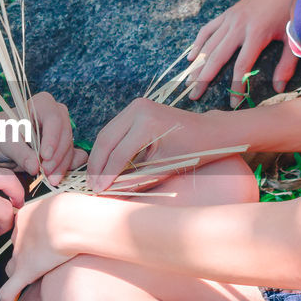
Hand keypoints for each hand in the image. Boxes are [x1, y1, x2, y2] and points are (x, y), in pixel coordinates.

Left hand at [0, 91, 86, 185]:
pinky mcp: (62, 148)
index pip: (54, 119)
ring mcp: (60, 132)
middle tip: (46, 172)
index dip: (52, 138)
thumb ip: (20, 153)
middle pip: (65, 135)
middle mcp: (56, 116)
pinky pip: (71, 157)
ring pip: (69, 148)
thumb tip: (35, 167)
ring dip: (62, 166)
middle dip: (57, 156)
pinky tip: (57, 177)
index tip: (45, 156)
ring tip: (50, 179)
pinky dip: (65, 168)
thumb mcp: (5, 141)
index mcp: (42, 104)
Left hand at [0, 191, 86, 300]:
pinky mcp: (25, 271)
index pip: (23, 231)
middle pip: (16, 248)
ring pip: (11, 267)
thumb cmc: (76, 212)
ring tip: (23, 282)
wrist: (70, 221)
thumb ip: (69, 213)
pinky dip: (7, 296)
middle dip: (23, 256)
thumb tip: (83, 217)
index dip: (31, 240)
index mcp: (27, 216)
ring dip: (16, 274)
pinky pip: (9, 288)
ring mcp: (20, 254)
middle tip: (37, 261)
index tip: (42, 244)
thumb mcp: (70, 206)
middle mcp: (19, 234)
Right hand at [87, 98, 218, 191]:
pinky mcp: (134, 109)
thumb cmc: (193, 151)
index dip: (106, 175)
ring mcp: (135, 106)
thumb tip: (111, 194)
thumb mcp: (164, 169)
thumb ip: (136, 181)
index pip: (119, 153)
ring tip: (95, 178)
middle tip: (91, 186)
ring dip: (99, 157)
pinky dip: (107, 148)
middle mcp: (137, 108)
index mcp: (147, 121)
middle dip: (96, 165)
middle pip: (105, 140)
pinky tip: (105, 166)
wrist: (209, 132)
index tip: (98, 192)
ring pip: (106, 134)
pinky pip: (114, 131)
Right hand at [187, 0, 298, 103]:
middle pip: (216, 58)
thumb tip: (278, 87)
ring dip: (197, 65)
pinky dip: (198, 44)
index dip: (235, 87)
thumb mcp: (292, 37)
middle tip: (193, 96)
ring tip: (188, 82)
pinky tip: (191, 57)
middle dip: (204, 79)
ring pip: (208, 46)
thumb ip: (286, 64)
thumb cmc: (290, 10)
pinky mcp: (227, 14)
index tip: (232, 103)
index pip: (241, 67)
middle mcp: (238, 27)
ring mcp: (230, 19)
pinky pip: (207, 30)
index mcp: (256, 34)